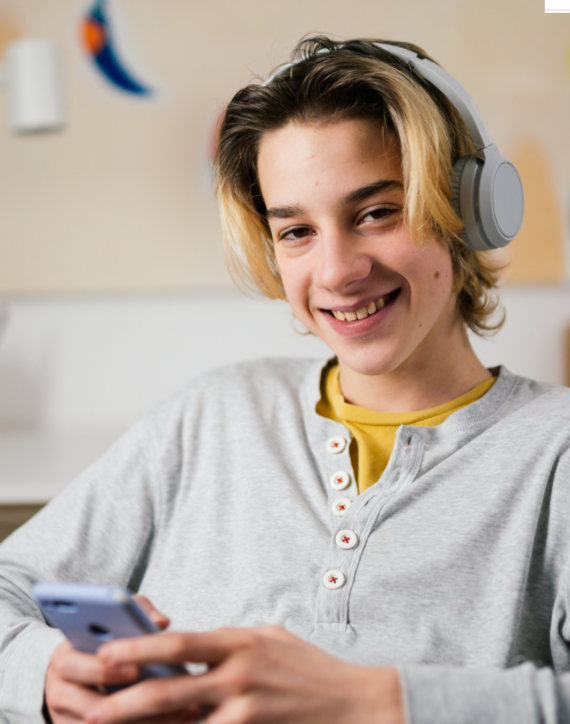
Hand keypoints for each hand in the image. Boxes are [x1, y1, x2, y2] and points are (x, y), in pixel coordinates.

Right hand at [44, 595, 194, 723]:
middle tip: (164, 695)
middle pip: (90, 707)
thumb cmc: (102, 645)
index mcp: (64, 659)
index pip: (72, 666)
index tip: (135, 669)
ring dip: (147, 721)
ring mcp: (69, 720)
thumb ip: (136, 611)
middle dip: (128, 703)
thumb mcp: (113, 620)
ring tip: (183, 710)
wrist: (84, 676)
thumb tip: (160, 622)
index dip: (103, 670)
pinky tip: (175, 720)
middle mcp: (60, 693)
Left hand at [86, 625, 403, 723]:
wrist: (355, 703)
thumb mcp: (270, 638)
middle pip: (170, 689)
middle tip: (92, 711)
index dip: (139, 648)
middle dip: (125, 702)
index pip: (179, 643)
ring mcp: (246, 710)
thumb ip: (231, 641)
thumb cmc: (310, 668)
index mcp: (239, 642)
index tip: (107, 654)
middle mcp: (238, 674)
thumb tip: (195, 645)